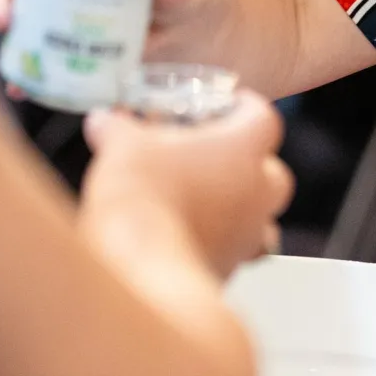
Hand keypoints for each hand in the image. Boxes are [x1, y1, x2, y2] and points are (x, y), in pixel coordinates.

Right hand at [79, 91, 293, 278]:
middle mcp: (256, 193)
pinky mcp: (229, 270)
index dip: (246, 109)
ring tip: (202, 202)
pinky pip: (235, 253)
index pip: (263, 117)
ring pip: (260, 218)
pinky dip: (217, 243)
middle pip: (272, 171)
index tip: (231, 105)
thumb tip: (104, 123)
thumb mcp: (122, 147)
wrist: (142, 270)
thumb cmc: (145, 200)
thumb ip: (117, 130)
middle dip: (248, 163)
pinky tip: (184, 238)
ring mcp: (247, 236)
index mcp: (242, 149)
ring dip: (238, 209)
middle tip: (212, 157)